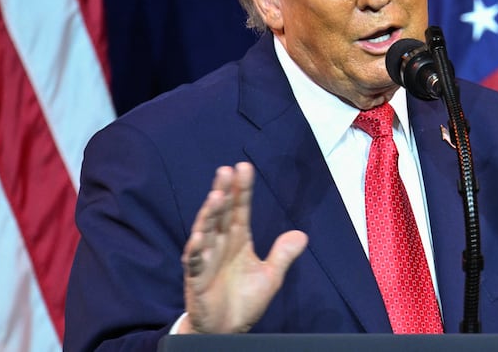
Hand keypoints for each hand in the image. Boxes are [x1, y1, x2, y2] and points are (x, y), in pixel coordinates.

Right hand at [179, 162, 307, 333]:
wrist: (228, 330)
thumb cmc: (244, 300)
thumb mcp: (270, 276)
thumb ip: (282, 254)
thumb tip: (302, 235)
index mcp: (238, 239)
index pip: (240, 209)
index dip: (242, 190)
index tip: (244, 167)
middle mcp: (221, 244)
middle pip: (221, 213)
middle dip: (223, 192)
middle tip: (226, 171)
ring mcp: (206, 259)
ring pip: (206, 231)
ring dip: (209, 214)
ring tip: (216, 196)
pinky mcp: (196, 277)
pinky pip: (195, 260)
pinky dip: (196, 248)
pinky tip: (199, 235)